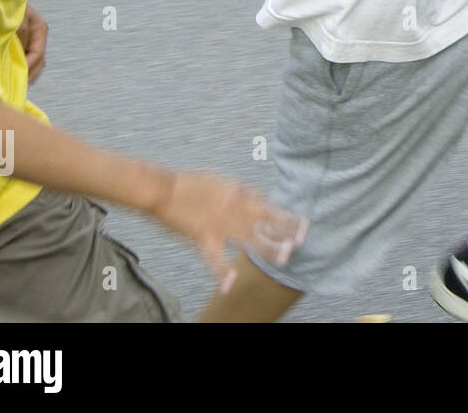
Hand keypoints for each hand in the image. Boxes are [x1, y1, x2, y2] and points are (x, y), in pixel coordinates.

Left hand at [17, 4, 47, 84]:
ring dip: (27, 73)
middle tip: (19, 86)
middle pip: (40, 60)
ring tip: (17, 84)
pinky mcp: (22, 42)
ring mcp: (31, 39)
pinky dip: (22, 68)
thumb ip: (22, 32)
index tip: (18, 74)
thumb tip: (25, 52)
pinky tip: (13, 75)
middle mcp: (38, 35)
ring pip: (35, 61)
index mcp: (40, 28)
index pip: (38, 53)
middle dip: (31, 73)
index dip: (29, 65)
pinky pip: (26, 59)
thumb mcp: (16, 17)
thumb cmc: (6, 4)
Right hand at [154, 171, 309, 291]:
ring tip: (283, 259)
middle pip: (264, 224)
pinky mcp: (202, 237)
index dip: (287, 217)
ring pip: (249, 239)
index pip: (269, 207)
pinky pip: (214, 258)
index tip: (303, 224)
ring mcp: (220, 224)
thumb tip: (261, 201)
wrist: (164, 188)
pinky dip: (220, 272)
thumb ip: (242, 194)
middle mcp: (235, 208)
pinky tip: (228, 285)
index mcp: (239, 194)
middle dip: (283, 234)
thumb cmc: (191, 185)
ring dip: (267, 249)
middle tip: (299, 244)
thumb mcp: (223, 183)